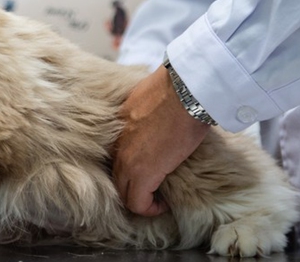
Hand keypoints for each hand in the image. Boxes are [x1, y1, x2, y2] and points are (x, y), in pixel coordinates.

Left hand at [113, 65, 210, 216]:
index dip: (130, 171)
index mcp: (117, 128)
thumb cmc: (174, 91)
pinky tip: (165, 203)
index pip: (115, 159)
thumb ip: (144, 117)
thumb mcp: (148, 101)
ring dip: (142, 199)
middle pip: (117, 179)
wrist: (184, 92)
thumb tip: (157, 120)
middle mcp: (117, 146)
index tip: (149, 173)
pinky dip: (151, 208)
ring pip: (125, 193)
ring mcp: (127, 161)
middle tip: (153, 190)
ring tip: (159, 197)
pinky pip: (138, 203)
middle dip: (133, 188)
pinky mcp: (143, 174)